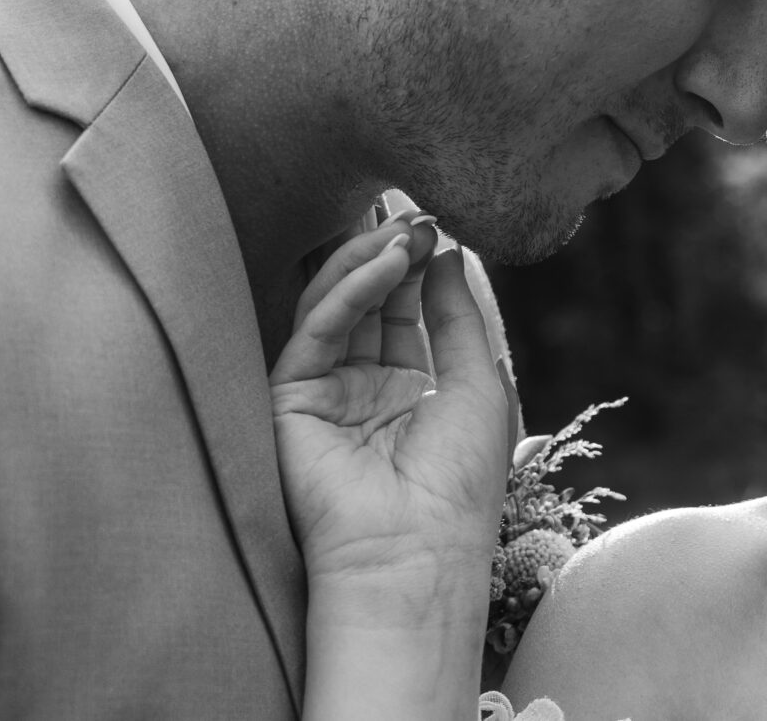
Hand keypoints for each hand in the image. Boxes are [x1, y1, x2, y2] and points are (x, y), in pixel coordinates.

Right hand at [271, 216, 509, 608]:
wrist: (419, 552)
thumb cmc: (459, 484)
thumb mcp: (477, 384)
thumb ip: (458, 316)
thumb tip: (446, 252)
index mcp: (405, 391)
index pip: (402, 311)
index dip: (416, 266)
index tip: (437, 222)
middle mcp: (359, 389)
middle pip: (364, 303)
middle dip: (388, 254)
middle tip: (415, 214)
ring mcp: (323, 394)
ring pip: (333, 307)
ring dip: (367, 262)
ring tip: (402, 231)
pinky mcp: (289, 401)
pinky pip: (316, 331)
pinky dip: (347, 292)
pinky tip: (382, 262)